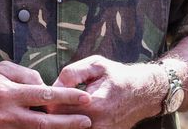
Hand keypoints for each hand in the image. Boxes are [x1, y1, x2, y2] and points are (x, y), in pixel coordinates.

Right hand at [0, 61, 91, 127]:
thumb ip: (24, 74)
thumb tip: (44, 85)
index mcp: (7, 92)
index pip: (44, 95)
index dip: (66, 97)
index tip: (84, 98)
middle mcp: (7, 113)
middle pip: (44, 121)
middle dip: (68, 122)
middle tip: (87, 121)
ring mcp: (3, 128)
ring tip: (74, 127)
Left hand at [47, 56, 162, 128]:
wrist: (143, 94)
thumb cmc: (117, 76)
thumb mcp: (96, 65)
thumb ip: (72, 73)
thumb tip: (53, 86)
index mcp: (95, 104)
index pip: (58, 109)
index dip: (48, 101)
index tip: (44, 94)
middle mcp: (98, 124)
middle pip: (61, 124)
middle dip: (51, 113)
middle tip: (45, 102)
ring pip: (70, 128)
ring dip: (61, 120)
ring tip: (57, 108)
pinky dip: (72, 124)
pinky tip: (69, 115)